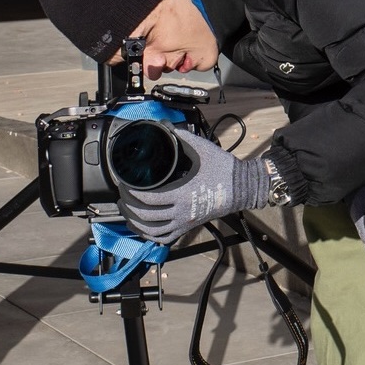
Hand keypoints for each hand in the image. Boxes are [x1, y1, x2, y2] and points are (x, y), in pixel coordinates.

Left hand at [118, 128, 267, 243]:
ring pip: (153, 232)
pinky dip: (151, 237)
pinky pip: (166, 239)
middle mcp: (182, 212)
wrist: (243, 187)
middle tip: (121, 196)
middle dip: (128, 208)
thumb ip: (181, 136)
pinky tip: (142, 230)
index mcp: (182, 194)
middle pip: (146, 217)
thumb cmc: (224, 169)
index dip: (130, 192)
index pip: (148, 199)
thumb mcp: (202, 149)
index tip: (123, 183)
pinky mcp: (190, 227)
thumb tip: (165, 125)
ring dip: (136, 225)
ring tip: (126, 214)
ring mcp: (186, 223)